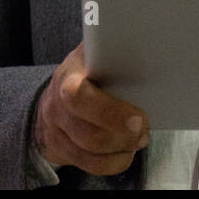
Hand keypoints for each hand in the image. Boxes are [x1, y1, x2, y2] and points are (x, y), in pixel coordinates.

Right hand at [33, 41, 150, 175]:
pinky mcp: (63, 151)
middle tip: (144, 128)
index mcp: (68, 78)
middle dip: (123, 135)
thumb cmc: (84, 71)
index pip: (78, 97)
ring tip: (140, 137)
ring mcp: (58, 132)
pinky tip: (127, 150)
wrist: (52, 98)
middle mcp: (58, 107)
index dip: (109, 112)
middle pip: (89, 134)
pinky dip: (114, 162)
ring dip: (122, 148)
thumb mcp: (90, 53)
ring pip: (91, 153)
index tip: (138, 118)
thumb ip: (109, 46)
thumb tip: (146, 33)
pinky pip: (91, 166)